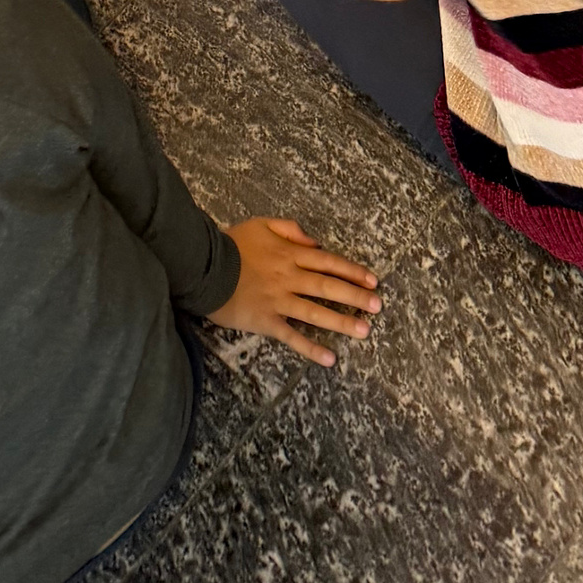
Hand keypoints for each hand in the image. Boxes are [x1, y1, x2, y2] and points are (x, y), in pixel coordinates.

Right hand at [210, 217, 380, 366]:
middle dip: (355, 297)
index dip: (352, 271)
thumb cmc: (232, 243)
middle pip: (328, 287)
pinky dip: (311, 348)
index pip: (328, 261)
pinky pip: (292, 336)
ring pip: (315, 312)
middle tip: (378, 307)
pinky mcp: (266, 321)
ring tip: (364, 332)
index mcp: (290, 253)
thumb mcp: (261, 224)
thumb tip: (314, 241)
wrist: (204, 266)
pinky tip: (329, 359)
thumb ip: (289, 229)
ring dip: (341, 322)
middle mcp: (289, 277)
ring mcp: (279, 300)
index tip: (373, 280)